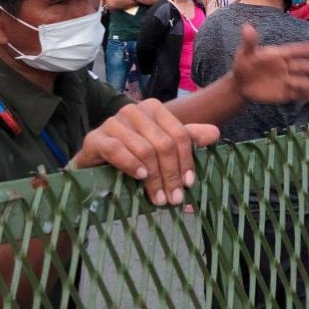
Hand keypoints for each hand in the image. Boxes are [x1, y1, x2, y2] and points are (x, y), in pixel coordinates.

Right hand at [72, 99, 219, 205]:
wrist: (93, 166)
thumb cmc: (131, 157)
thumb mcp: (161, 148)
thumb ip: (187, 139)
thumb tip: (215, 133)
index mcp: (153, 109)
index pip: (179, 134)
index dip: (187, 160)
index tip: (189, 184)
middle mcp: (134, 111)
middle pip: (164, 143)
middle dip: (171, 174)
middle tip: (174, 198)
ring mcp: (113, 122)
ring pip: (144, 149)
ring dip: (154, 178)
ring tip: (159, 198)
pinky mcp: (95, 138)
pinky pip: (117, 150)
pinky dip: (131, 165)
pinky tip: (139, 177)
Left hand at [230, 24, 308, 103]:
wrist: (240, 84)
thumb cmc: (244, 64)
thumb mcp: (245, 53)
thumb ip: (249, 42)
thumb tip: (247, 27)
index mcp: (279, 54)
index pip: (294, 50)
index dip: (304, 49)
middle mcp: (287, 67)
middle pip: (302, 66)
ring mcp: (287, 80)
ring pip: (303, 81)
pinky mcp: (285, 93)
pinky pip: (298, 94)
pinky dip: (307, 96)